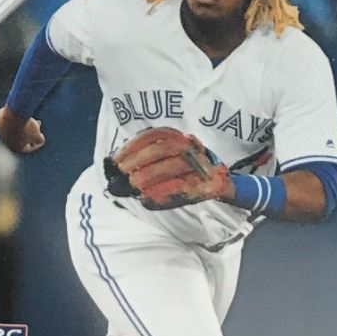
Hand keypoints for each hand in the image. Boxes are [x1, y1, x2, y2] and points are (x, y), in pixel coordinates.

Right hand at [0, 106, 44, 154]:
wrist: (14, 114)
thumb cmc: (27, 127)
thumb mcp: (38, 135)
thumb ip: (40, 140)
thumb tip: (40, 138)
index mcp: (16, 147)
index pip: (28, 147)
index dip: (36, 143)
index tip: (41, 136)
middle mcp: (7, 140)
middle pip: (20, 137)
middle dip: (30, 131)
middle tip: (38, 124)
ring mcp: (2, 131)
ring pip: (15, 128)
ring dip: (23, 124)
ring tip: (29, 117)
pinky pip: (9, 120)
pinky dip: (15, 117)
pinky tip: (20, 113)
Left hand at [111, 128, 231, 208]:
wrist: (220, 183)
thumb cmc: (187, 172)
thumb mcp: (170, 160)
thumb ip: (148, 160)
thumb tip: (116, 166)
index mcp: (179, 138)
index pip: (154, 135)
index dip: (133, 146)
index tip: (116, 159)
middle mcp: (192, 148)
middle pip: (163, 149)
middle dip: (139, 161)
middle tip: (123, 174)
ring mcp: (202, 165)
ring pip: (174, 166)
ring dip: (151, 176)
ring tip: (134, 185)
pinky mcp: (211, 184)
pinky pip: (185, 188)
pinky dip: (165, 194)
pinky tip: (148, 200)